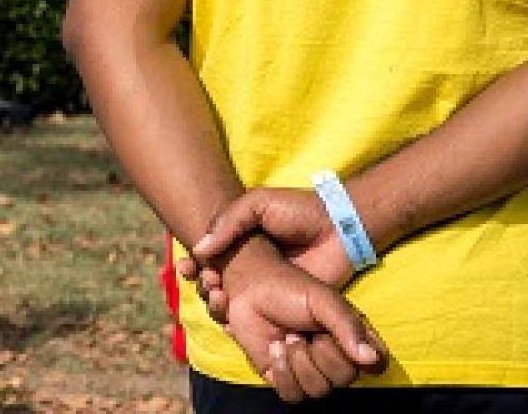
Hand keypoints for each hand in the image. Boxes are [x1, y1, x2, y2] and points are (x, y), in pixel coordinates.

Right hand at [178, 187, 353, 319]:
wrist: (341, 228)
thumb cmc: (301, 212)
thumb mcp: (259, 204)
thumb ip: (229, 222)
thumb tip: (199, 250)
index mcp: (242, 244)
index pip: (209, 258)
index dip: (194, 265)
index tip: (186, 266)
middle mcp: (251, 269)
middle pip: (216, 284)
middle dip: (202, 285)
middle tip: (206, 281)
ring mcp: (268, 290)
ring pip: (232, 305)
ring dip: (216, 304)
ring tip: (218, 295)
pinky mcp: (285, 309)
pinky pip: (258, 322)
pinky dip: (239, 323)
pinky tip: (229, 319)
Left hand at [212, 239, 388, 401]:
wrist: (250, 291)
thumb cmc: (291, 290)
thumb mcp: (323, 300)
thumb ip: (348, 326)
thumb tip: (371, 359)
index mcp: (354, 338)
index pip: (377, 365)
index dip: (360, 357)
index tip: (335, 335)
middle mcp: (337, 358)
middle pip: (344, 380)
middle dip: (321, 353)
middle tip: (303, 330)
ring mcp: (311, 370)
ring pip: (319, 390)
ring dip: (298, 362)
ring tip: (287, 337)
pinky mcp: (285, 378)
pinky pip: (293, 395)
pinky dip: (282, 373)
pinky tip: (274, 349)